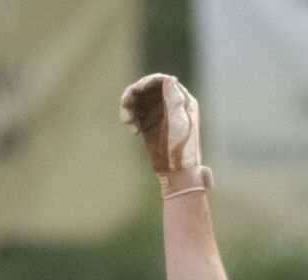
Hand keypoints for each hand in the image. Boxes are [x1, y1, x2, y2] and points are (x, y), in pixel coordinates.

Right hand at [119, 73, 210, 196]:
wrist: (177, 171)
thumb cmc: (181, 147)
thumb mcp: (179, 121)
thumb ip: (174, 99)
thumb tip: (168, 78)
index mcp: (181, 99)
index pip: (162, 81)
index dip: (147, 82)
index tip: (137, 89)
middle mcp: (169, 104)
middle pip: (146, 89)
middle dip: (134, 95)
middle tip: (125, 105)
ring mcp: (158, 114)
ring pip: (138, 101)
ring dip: (128, 107)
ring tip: (127, 121)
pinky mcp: (148, 124)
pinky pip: (135, 114)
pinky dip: (130, 119)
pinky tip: (133, 131)